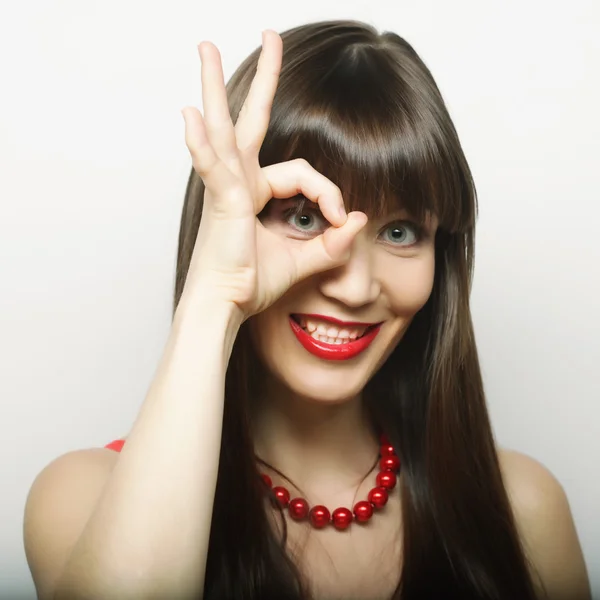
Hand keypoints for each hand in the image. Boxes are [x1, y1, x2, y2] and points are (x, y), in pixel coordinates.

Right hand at [181, 30, 366, 319]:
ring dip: (216, 85)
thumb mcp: (303, 260)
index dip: (329, 192)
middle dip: (262, 78)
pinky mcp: (219, 201)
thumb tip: (359, 219)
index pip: (303, 173)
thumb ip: (332, 243)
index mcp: (255, 190)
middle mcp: (239, 180)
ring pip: (225, 126)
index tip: (341, 221)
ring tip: (207, 46)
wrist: (225, 307)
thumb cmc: (252, 285)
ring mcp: (225, 186)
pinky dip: (201, 143)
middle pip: (250, 120)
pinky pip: (212, 166)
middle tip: (267, 37)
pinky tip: (191, 115)